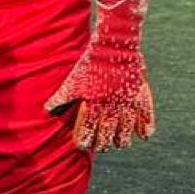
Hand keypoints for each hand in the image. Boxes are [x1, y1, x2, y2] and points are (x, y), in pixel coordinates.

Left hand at [45, 0, 154, 152]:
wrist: (114, 46)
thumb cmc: (89, 64)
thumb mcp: (72, 81)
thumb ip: (61, 98)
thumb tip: (48, 111)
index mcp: (92, 104)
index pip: (88, 131)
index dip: (85, 142)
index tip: (83, 146)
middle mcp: (111, 107)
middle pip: (108, 135)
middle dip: (103, 144)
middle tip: (101, 147)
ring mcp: (127, 102)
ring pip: (127, 131)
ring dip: (122, 140)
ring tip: (118, 143)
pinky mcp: (140, 95)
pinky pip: (147, 117)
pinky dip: (146, 129)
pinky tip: (143, 136)